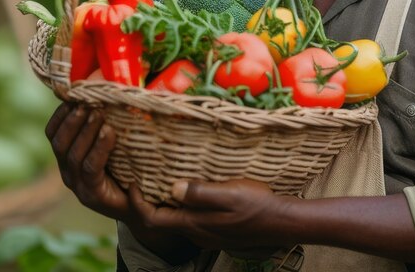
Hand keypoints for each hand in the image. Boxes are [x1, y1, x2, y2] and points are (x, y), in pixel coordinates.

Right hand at [45, 102, 128, 219]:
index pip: (52, 134)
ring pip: (73, 155)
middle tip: (87, 102)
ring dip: (85, 130)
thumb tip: (105, 89)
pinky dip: (99, 147)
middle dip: (72, 120)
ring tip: (98, 112)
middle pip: (59, 143)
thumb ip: (104, 123)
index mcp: (66, 159)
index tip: (72, 95)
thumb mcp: (112, 145)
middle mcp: (67, 172)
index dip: (60, 114)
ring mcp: (78, 185)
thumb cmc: (126, 170)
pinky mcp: (92, 194)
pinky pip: (91, 167)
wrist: (139, 206)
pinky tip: (109, 132)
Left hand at [128, 179, 296, 254]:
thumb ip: (200, 192)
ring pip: (176, 221)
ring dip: (166, 205)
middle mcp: (197, 232)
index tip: (133, 182)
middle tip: (143, 180)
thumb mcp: (230, 192)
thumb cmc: (257, 205)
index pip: (153, 218)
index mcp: (195, 222)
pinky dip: (182, 208)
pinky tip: (191, 193)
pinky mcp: (216, 232)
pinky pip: (191, 221)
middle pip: (161, 222)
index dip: (137, 202)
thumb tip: (172, 187)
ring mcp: (207, 235)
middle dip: (147, 203)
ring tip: (163, 181)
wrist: (281, 222)